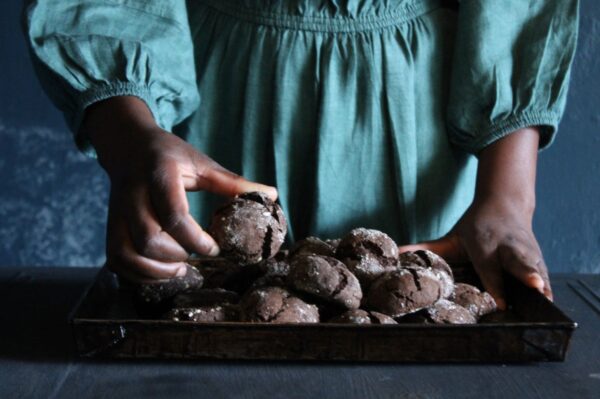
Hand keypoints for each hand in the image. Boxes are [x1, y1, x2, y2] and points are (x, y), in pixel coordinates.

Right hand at [81, 96, 276, 282]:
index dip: (196, 239)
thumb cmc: (169, 156)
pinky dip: (137, 274)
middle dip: (176, 257)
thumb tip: (272, 195)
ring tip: (179, 270)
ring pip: (125, 253)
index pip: (174, 214)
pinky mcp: (110, 226)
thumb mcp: (201, 163)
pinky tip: (160, 272)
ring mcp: (117, 213)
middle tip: (194, 258)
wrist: (127, 147)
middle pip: (147, 239)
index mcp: (160, 175)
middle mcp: (132, 195)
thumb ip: (233, 183)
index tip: (215, 247)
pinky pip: (115, 260)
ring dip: (154, 271)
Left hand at [399, 127, 550, 308]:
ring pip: (534, 265)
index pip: (489, 266)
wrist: (505, 205)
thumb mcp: (451, 237)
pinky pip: (543, 272)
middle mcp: (507, 245)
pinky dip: (547, 285)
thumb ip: (426, 249)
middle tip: (535, 285)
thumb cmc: (474, 227)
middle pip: (517, 260)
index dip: (494, 283)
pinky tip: (551, 301)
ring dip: (541, 280)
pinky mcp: (537, 256)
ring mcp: (525, 250)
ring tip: (547, 296)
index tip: (500, 303)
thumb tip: (397, 253)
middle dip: (525, 273)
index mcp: (484, 241)